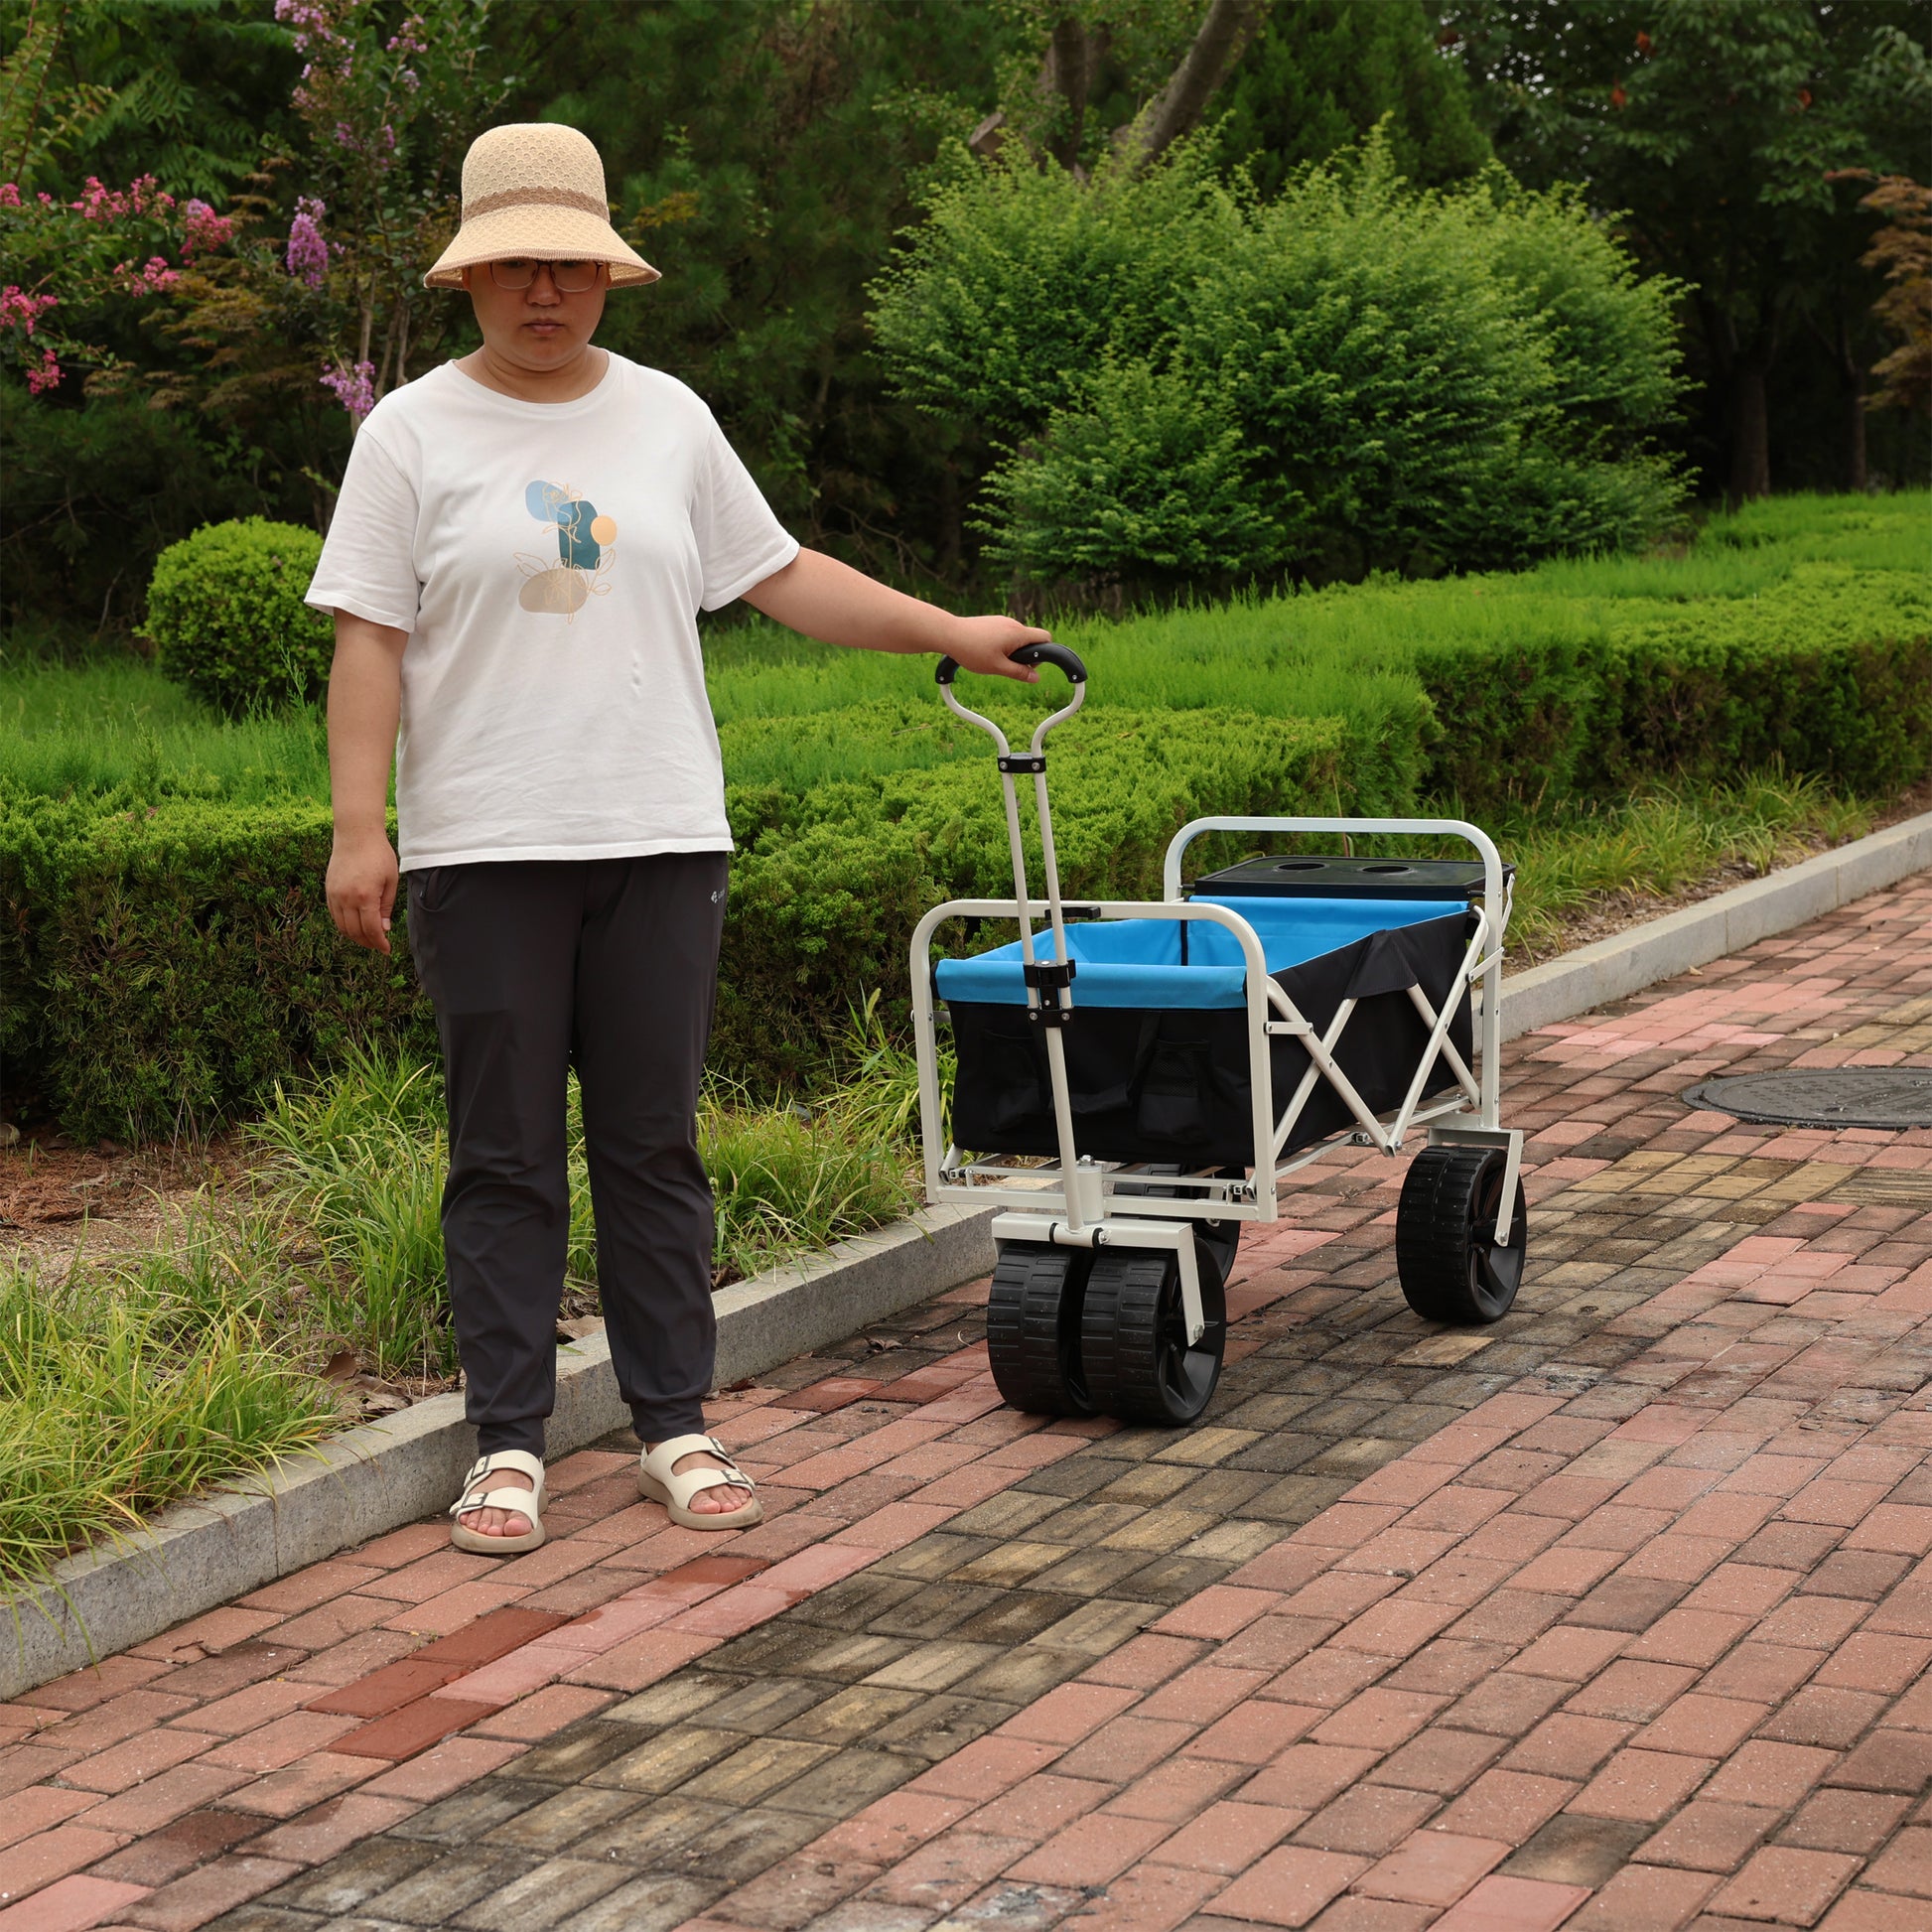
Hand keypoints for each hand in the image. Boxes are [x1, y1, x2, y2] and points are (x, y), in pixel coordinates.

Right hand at [327, 829, 399, 953]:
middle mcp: (347, 898)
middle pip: (355, 932)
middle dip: (368, 942)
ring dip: (355, 936)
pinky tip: (355, 926)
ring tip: (368, 938)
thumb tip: (384, 929)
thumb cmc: (378, 854)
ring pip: (342, 926)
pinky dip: (344, 925)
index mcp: (365, 896)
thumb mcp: (391, 881)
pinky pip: (334, 916)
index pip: (371, 930)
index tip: (386, 950)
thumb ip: (386, 907)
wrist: (356, 834)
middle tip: (379, 945)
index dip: (379, 943)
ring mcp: (335, 895)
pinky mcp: (328, 891)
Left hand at [944, 613, 1053, 682]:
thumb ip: (1019, 673)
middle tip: (1007, 666)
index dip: (1044, 653)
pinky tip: (985, 652)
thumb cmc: (971, 650)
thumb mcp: (997, 667)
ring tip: (992, 659)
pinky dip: (1002, 645)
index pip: (1045, 637)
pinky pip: (1005, 634)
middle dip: (1024, 655)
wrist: (948, 634)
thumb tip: (1036, 678)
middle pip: (1030, 639)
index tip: (1029, 664)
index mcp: (1018, 633)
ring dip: (1012, 651)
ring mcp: (1002, 621)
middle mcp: (1012, 623)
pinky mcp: (992, 622)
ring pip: (1016, 638)